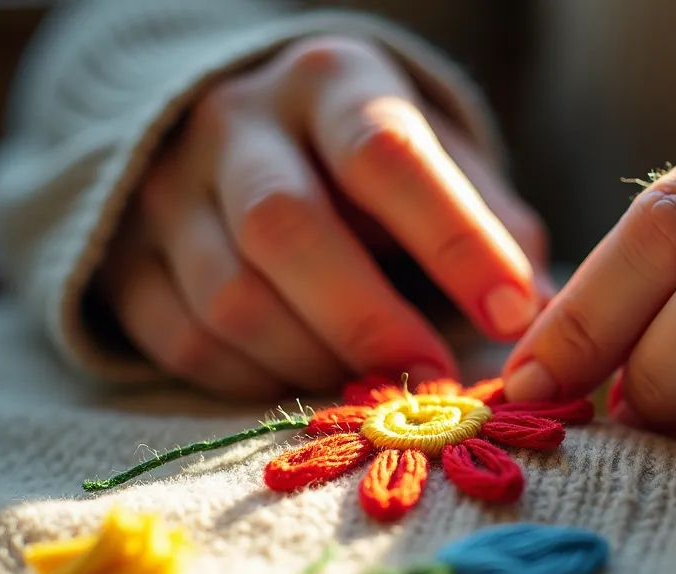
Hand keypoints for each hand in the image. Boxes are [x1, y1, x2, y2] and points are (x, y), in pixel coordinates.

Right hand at [96, 36, 548, 398]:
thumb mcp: (436, 156)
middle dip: (370, 321)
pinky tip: (307, 383)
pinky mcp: (125, 257)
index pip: (388, 156)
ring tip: (376, 388)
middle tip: (437, 384)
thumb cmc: (362, 155)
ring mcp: (165, 189)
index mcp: (329, 82)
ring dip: (315, 361)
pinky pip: (183, 340)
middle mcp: (235, 121)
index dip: (455, 242)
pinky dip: (254, 381)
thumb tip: (550, 320)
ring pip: (230, 296)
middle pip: (287, 228)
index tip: (514, 315)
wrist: (236, 127)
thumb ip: (492, 225)